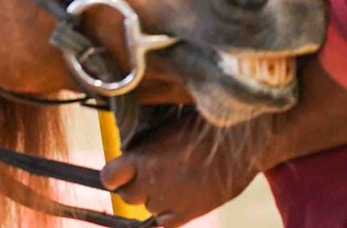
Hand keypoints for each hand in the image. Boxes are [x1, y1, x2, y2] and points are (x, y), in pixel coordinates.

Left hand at [100, 115, 260, 226]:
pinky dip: (169, 215)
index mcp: (140, 157)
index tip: (120, 174)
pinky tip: (180, 200)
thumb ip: (144, 148)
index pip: (109, 177)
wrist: (237, 142)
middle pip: (128, 196)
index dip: (114, 177)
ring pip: (148, 209)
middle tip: (152, 177)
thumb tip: (131, 156)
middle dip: (135, 188)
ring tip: (174, 183)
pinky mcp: (188, 213)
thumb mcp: (163, 132)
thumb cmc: (200, 129)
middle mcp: (149, 181)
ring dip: (155, 199)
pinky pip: (166, 223)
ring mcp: (168, 199)